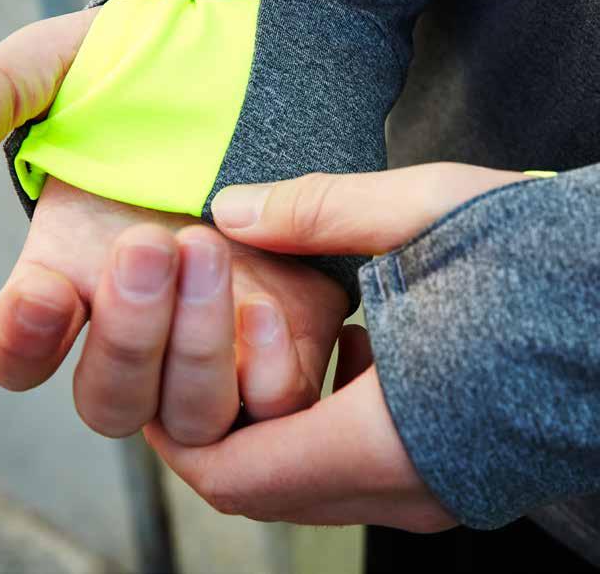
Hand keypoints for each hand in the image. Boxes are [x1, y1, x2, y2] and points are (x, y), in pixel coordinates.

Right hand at [0, 11, 347, 440]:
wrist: (247, 71)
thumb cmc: (146, 72)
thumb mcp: (60, 69)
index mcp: (71, 275)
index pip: (20, 354)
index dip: (20, 342)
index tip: (43, 289)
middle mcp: (139, 321)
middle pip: (110, 400)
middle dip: (129, 336)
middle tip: (149, 242)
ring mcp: (212, 336)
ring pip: (188, 414)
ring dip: (195, 350)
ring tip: (208, 249)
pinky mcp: (282, 334)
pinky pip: (271, 401)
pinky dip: (265, 378)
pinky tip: (265, 307)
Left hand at [143, 164, 528, 529]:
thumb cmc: (547, 256)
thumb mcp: (424, 211)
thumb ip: (314, 211)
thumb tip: (228, 210)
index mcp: (389, 436)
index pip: (237, 474)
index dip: (179, 431)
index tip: (152, 374)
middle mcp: (410, 486)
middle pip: (265, 488)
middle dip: (216, 425)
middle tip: (192, 352)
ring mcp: (439, 489)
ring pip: (310, 484)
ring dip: (270, 424)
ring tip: (258, 346)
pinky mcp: (459, 471)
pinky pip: (358, 470)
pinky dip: (323, 424)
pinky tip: (347, 350)